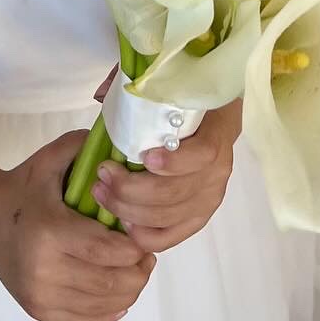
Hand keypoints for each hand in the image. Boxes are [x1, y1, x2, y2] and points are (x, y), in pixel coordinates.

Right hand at [0, 130, 156, 320]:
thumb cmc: (25, 188)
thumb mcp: (50, 159)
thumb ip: (83, 146)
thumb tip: (121, 142)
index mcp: (49, 231)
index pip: (108, 251)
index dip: (136, 248)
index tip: (143, 233)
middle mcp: (43, 269)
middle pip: (111, 283)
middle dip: (139, 271)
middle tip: (146, 255)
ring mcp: (39, 295)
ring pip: (104, 306)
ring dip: (129, 290)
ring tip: (134, 270)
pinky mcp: (38, 310)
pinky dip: (110, 310)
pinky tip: (116, 292)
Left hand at [90, 100, 241, 252]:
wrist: (213, 119)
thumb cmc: (183, 101)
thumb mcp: (164, 84)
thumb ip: (134, 85)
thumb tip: (100, 95)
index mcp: (215, 133)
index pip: (203, 155)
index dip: (174, 162)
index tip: (143, 157)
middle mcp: (219, 170)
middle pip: (176, 193)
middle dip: (132, 189)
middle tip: (103, 175)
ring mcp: (210, 197)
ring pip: (170, 217)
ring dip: (131, 210)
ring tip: (102, 194)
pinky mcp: (199, 216)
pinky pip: (173, 236)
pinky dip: (146, 235)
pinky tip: (124, 222)